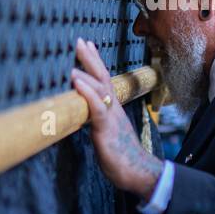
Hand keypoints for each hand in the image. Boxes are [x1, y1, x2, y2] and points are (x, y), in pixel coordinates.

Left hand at [70, 38, 162, 197]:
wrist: (139, 173)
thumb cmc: (122, 157)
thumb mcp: (107, 134)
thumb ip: (98, 121)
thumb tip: (85, 114)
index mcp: (113, 109)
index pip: (104, 80)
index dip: (95, 63)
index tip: (87, 45)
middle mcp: (114, 108)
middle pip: (102, 77)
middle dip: (90, 58)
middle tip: (80, 40)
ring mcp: (111, 117)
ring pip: (100, 89)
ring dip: (87, 71)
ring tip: (75, 56)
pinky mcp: (107, 130)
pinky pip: (98, 108)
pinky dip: (88, 93)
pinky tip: (77, 83)